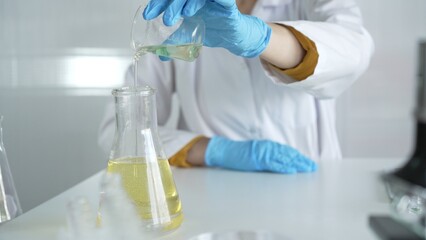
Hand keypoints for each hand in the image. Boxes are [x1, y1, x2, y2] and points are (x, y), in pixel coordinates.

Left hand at [144, 0, 271, 57]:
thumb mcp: (189, 36)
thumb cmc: (212, 30)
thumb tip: (160, 55)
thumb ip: (174, 42)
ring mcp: (211, 0)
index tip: (148, 15)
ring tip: (174, 18)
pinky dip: (199, 2)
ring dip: (180, 4)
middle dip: (166, 4)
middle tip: (163, 19)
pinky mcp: (225, 4)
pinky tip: (190, 13)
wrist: (233, 37)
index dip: (157, 4)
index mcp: (187, 1)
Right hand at [204, 136, 316, 173]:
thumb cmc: (239, 153)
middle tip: (312, 166)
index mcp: (268, 145)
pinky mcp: (258, 160)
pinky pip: (273, 164)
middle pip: (288, 154)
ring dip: (296, 164)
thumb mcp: (256, 151)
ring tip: (306, 168)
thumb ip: (268, 154)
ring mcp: (263, 153)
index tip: (307, 162)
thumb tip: (280, 160)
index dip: (298, 156)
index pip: (286, 151)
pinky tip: (292, 170)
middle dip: (301, 160)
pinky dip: (283, 167)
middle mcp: (268, 148)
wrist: (226, 151)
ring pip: (283, 158)